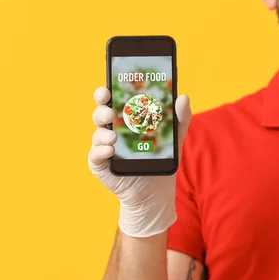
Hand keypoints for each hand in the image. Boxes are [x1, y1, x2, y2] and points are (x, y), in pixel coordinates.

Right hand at [88, 87, 191, 237]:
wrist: (155, 192)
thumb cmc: (159, 159)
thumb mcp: (173, 138)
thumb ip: (179, 118)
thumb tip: (183, 97)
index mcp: (124, 118)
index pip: (111, 100)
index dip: (106, 92)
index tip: (108, 87)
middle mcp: (110, 130)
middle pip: (100, 114)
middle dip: (101, 109)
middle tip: (109, 108)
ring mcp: (103, 147)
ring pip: (97, 133)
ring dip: (103, 132)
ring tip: (114, 136)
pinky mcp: (100, 165)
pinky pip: (95, 155)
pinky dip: (100, 151)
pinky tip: (110, 150)